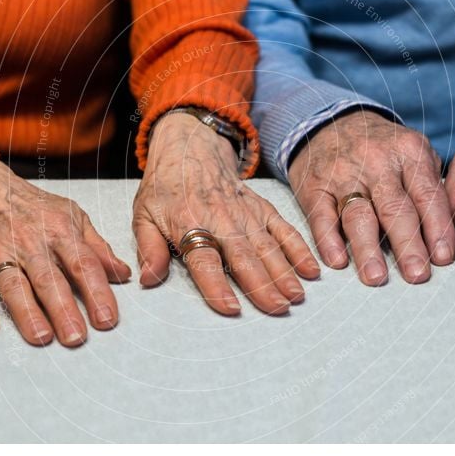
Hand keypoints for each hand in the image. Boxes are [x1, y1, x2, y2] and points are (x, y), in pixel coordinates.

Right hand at [0, 147, 130, 345]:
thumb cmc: (30, 206)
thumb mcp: (71, 215)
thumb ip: (97, 247)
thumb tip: (123, 273)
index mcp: (59, 231)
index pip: (83, 264)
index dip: (97, 292)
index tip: (107, 319)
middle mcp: (30, 242)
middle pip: (49, 279)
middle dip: (64, 310)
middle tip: (77, 338)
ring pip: (14, 285)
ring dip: (27, 313)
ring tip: (42, 338)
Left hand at [133, 113, 319, 314]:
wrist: (190, 146)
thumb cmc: (165, 186)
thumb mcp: (143, 214)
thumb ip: (148, 249)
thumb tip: (147, 280)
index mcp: (189, 223)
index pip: (204, 259)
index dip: (216, 285)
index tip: (230, 308)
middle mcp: (221, 219)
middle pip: (244, 256)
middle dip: (262, 285)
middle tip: (277, 309)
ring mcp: (245, 213)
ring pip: (267, 246)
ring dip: (283, 273)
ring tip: (295, 297)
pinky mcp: (262, 208)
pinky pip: (284, 230)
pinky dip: (299, 249)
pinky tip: (311, 270)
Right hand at [288, 109, 454, 284]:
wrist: (329, 123)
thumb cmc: (381, 148)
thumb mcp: (412, 151)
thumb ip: (430, 185)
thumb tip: (450, 233)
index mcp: (408, 152)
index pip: (427, 195)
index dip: (436, 228)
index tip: (443, 259)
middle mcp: (376, 162)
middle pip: (395, 208)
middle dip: (408, 244)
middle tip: (417, 275)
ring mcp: (343, 175)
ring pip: (358, 215)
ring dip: (368, 249)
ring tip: (377, 277)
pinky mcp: (315, 187)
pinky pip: (321, 216)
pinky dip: (328, 240)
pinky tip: (337, 261)